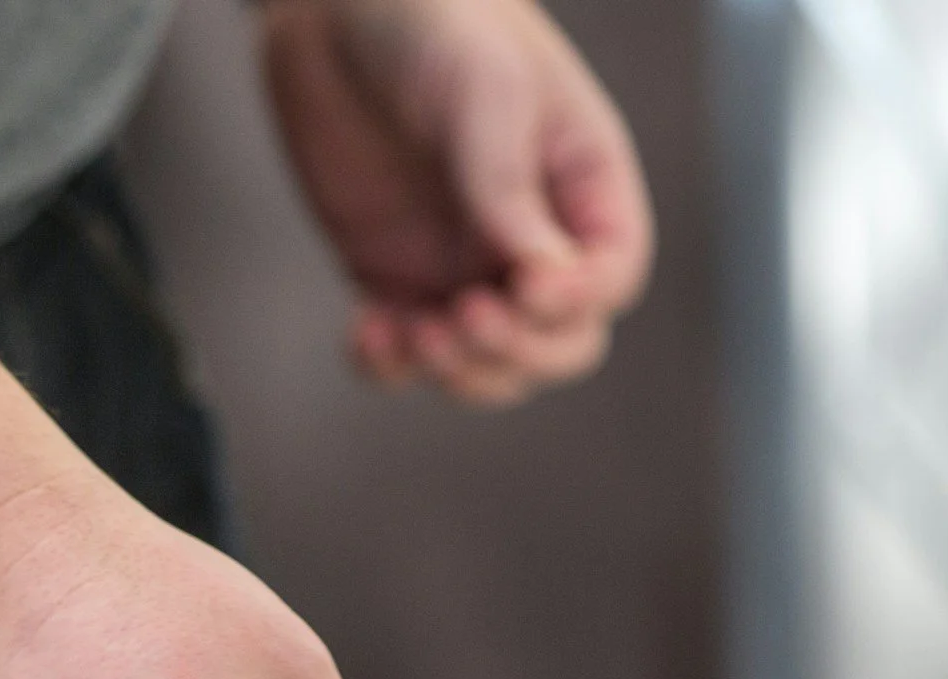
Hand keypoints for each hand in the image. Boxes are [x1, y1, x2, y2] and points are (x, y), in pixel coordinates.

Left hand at [262, 0, 653, 405]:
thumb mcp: (486, 93)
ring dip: (457, 372)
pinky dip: (391, 368)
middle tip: (461, 314)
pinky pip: (406, 356)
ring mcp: (462, 264)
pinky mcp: (393, 278)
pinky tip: (366, 335)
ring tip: (411, 332)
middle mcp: (531, 236)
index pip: (611, 278)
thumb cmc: (435, 22)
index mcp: (580, 185)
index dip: (578, 303)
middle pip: (559, 344)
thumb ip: (509, 189)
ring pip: (487, 366)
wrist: (336, 8)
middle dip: (518, 351)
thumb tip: (543, 279)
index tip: (524, 286)